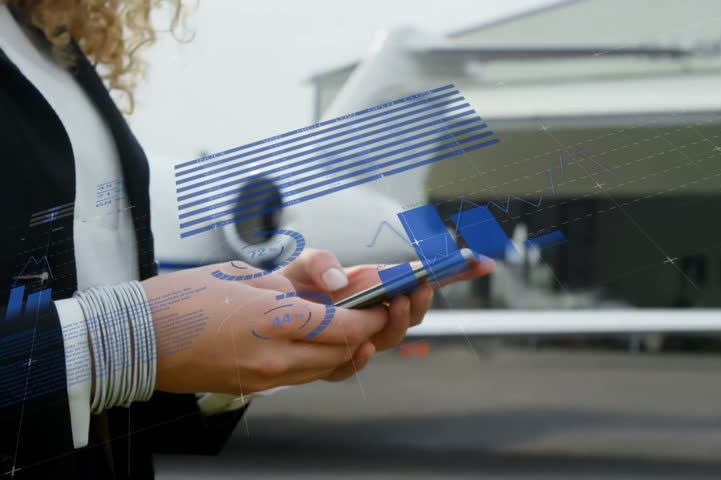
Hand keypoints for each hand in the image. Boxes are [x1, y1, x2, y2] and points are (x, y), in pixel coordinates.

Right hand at [142, 249, 494, 393]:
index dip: (377, 311)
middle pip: (349, 350)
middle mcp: (276, 358)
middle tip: (396, 302)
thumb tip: (339, 280)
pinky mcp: (259, 387)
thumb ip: (299, 278)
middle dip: (380, 326)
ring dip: (360, 344)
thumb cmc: (182, 299)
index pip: (347, 325)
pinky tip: (341, 337)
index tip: (393, 293)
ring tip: (376, 316)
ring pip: (333, 368)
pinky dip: (333, 358)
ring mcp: (268, 379)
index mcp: (273, 322)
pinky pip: (309, 376)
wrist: (134, 340)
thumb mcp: (245, 273)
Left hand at [275, 249, 495, 380]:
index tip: (482, 261)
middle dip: (423, 300)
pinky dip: (363, 358)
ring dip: (400, 322)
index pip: (424, 279)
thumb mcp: (304, 263)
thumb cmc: (290, 288)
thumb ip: (320, 261)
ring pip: (392, 337)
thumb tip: (340, 281)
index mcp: (378, 286)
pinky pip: (355, 364)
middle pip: (415, 312)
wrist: (262, 318)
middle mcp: (376, 313)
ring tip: (396, 303)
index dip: (455, 271)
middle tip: (420, 287)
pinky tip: (364, 346)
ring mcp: (360, 337)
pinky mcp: (336, 360)